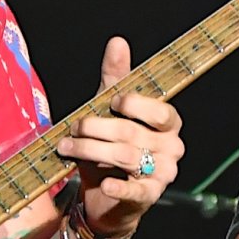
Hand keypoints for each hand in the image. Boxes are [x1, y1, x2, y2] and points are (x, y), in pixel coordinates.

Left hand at [58, 37, 184, 237]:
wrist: (106, 196)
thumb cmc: (111, 147)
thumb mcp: (111, 111)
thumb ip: (116, 79)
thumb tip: (118, 42)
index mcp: (168, 123)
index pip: (158, 110)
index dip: (132, 104)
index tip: (109, 101)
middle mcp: (172, 147)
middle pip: (132, 133)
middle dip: (96, 128)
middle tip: (73, 127)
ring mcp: (162, 173)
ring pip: (126, 156)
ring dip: (91, 150)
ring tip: (67, 147)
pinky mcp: (148, 196)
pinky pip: (135, 190)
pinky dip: (118, 186)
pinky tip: (104, 183)